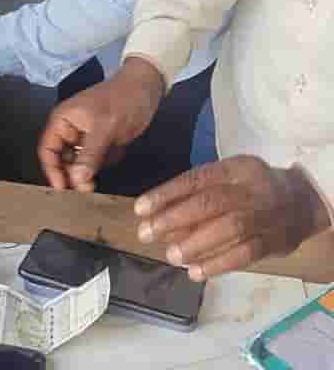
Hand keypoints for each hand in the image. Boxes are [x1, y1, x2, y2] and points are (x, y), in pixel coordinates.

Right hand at [38, 56, 164, 191]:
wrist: (147, 89)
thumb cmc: (122, 100)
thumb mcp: (105, 127)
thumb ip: (90, 154)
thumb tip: (76, 180)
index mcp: (62, 121)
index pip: (47, 150)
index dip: (52, 170)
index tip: (62, 189)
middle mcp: (69, 131)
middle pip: (62, 160)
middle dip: (75, 173)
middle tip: (89, 187)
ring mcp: (85, 138)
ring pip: (80, 164)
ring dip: (93, 167)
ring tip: (109, 158)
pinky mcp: (100, 143)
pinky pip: (97, 161)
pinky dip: (107, 160)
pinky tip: (118, 149)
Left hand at [135, 155, 332, 280]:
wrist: (302, 200)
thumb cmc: (251, 188)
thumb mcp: (229, 176)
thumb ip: (198, 190)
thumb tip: (156, 214)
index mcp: (235, 169)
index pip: (196, 179)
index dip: (166, 194)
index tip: (140, 209)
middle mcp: (251, 189)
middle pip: (210, 203)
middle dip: (173, 219)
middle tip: (145, 234)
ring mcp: (265, 215)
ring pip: (229, 228)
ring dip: (195, 244)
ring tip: (170, 256)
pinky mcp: (274, 241)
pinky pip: (247, 253)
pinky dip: (219, 264)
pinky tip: (196, 272)